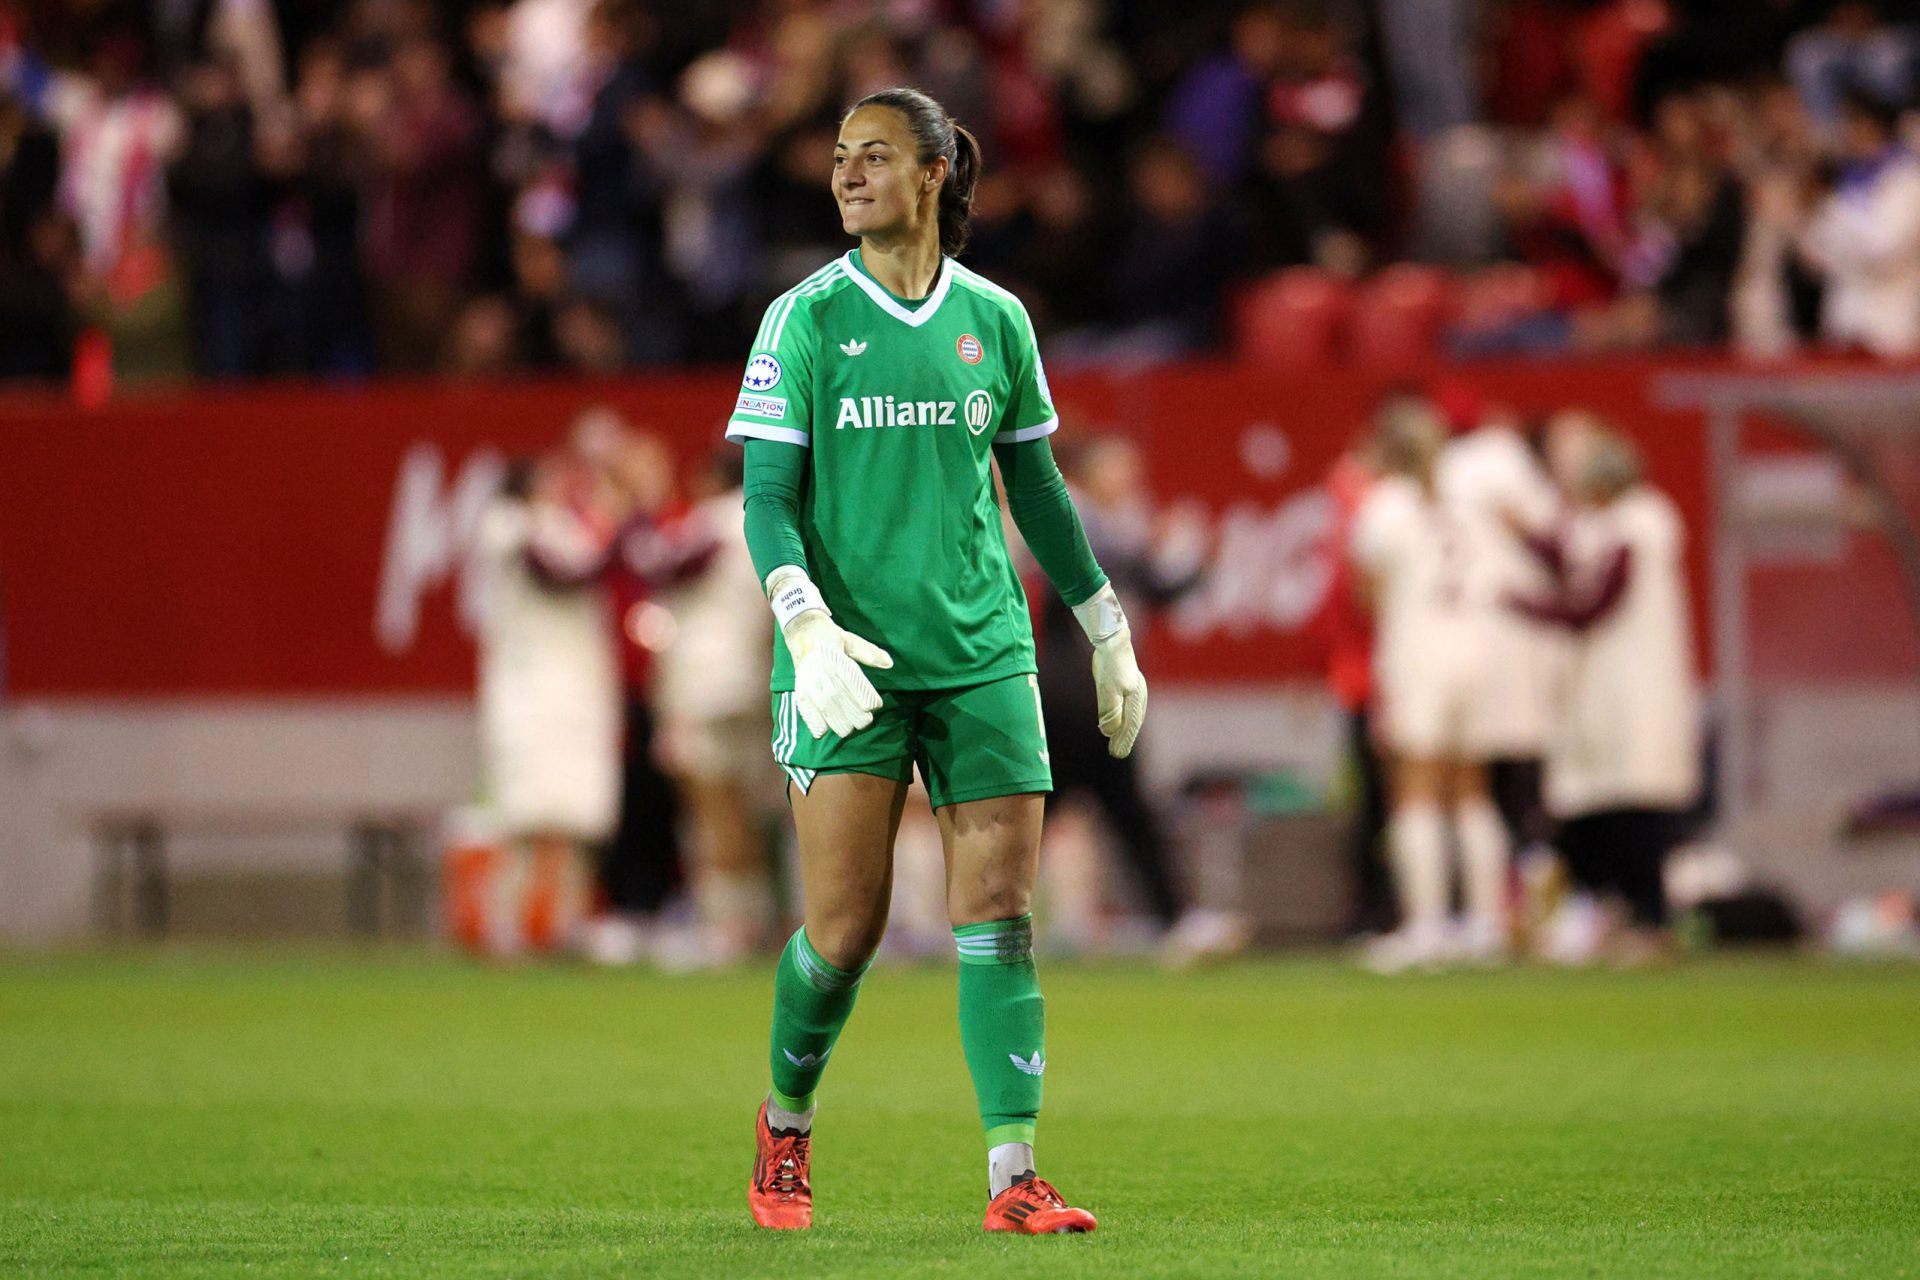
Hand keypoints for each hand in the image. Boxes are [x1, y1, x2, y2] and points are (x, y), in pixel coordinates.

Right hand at [765, 566, 893, 738]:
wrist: (799, 630)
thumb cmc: (829, 636)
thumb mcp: (850, 640)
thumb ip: (869, 653)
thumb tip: (889, 663)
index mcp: (834, 657)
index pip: (852, 682)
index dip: (864, 697)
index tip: (875, 706)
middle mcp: (820, 670)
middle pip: (838, 698)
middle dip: (853, 714)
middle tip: (865, 722)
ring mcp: (808, 680)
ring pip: (823, 706)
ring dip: (837, 721)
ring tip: (849, 729)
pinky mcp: (799, 688)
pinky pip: (805, 708)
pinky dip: (814, 721)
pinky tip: (823, 731)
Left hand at [1072, 583, 1146, 757]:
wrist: (1113, 640)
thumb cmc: (1111, 665)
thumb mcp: (1108, 690)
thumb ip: (1109, 711)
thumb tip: (1108, 731)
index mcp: (1135, 700)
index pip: (1129, 726)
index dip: (1122, 741)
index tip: (1115, 754)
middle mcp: (1138, 697)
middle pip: (1132, 723)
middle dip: (1124, 738)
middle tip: (1116, 753)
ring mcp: (1134, 690)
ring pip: (1131, 715)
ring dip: (1125, 729)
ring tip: (1118, 742)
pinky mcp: (1128, 685)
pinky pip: (1128, 707)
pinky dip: (1124, 717)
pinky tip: (1118, 721)